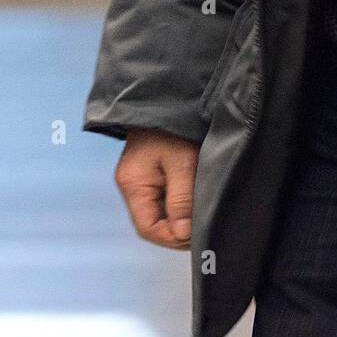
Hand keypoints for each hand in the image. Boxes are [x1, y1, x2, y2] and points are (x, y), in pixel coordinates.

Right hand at [114, 128, 199, 249]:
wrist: (168, 98)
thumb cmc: (175, 128)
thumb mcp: (183, 163)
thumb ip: (182, 199)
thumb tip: (182, 234)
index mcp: (134, 184)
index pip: (147, 228)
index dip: (171, 238)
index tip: (196, 238)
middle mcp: (133, 185)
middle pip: (152, 223)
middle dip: (177, 232)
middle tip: (203, 233)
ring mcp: (141, 179)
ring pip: (159, 212)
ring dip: (179, 220)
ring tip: (201, 221)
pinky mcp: (152, 173)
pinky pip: (163, 199)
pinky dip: (178, 207)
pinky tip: (194, 206)